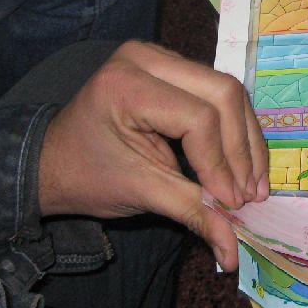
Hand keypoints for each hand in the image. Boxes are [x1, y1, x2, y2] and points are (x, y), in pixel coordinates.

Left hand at [39, 42, 269, 270]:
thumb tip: (234, 251)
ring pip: (228, 91)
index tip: (231, 204)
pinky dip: (235, 131)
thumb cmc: (87, 175)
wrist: (54, 162)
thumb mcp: (140, 192)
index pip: (197, 118)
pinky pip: (218, 93)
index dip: (220, 163)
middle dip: (241, 148)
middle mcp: (147, 57)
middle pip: (222, 93)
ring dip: (246, 140)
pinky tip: (243, 164)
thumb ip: (192, 212)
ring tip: (254, 184)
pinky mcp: (174, 66)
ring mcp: (162, 57)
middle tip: (252, 194)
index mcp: (127, 84)